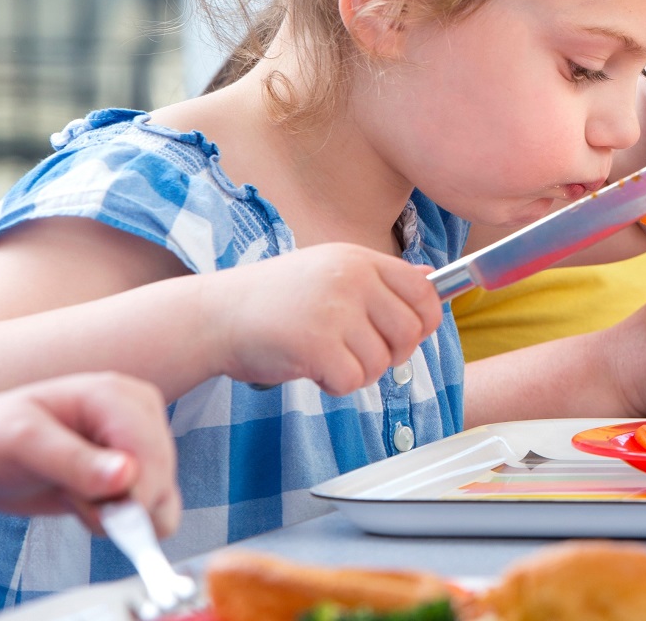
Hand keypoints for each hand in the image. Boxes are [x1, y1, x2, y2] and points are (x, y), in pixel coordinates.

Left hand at [0, 373, 179, 536]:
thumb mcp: (23, 443)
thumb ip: (73, 461)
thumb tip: (127, 476)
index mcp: (117, 396)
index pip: (151, 451)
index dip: (136, 493)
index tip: (106, 518)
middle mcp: (139, 417)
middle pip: (161, 478)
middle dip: (119, 502)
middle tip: (73, 495)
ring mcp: (142, 445)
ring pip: (163, 498)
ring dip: (120, 513)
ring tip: (76, 495)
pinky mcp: (140, 472)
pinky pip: (157, 510)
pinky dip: (127, 521)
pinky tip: (92, 505)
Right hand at [210, 244, 441, 394]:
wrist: (214, 316)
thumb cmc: (273, 300)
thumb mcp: (329, 272)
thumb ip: (379, 279)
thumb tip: (431, 280)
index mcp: (359, 260)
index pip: (425, 291)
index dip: (425, 321)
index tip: (408, 336)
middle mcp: (352, 279)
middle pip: (412, 331)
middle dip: (392, 353)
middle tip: (359, 354)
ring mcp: (335, 310)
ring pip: (382, 362)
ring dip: (358, 371)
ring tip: (325, 356)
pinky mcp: (316, 344)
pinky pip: (354, 380)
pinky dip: (336, 385)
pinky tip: (312, 369)